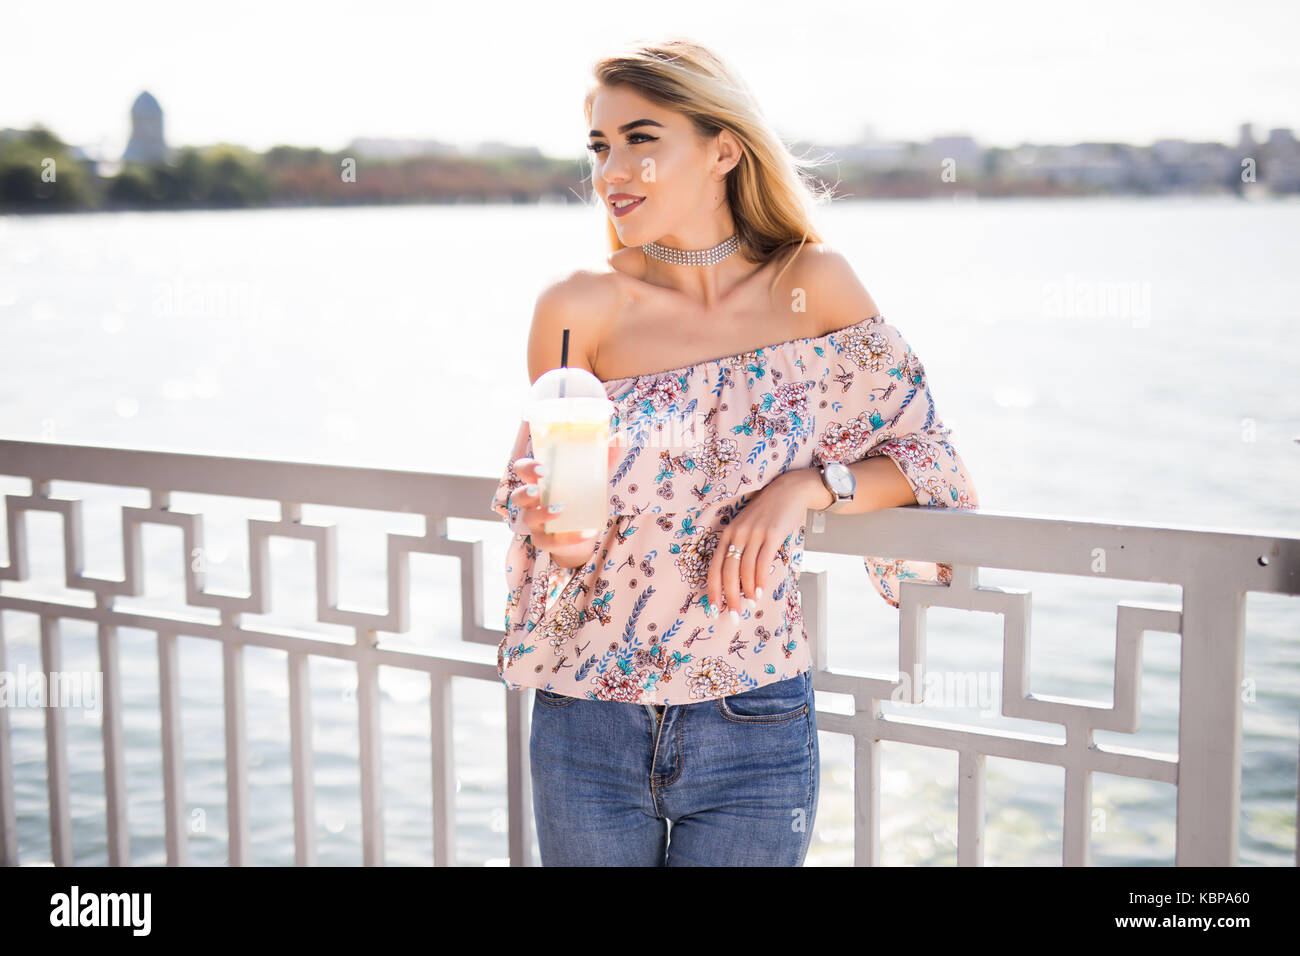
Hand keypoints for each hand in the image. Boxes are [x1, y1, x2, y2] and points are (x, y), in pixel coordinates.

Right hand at [507, 435, 623, 550]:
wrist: (582, 531)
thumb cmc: (581, 498)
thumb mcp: (591, 478)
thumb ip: (602, 459)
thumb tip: (618, 437)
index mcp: (539, 481)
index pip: (522, 469)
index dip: (527, 468)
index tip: (542, 468)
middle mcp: (531, 502)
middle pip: (517, 495)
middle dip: (525, 492)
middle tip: (538, 489)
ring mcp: (535, 523)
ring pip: (529, 519)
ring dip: (542, 513)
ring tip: (561, 509)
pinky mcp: (544, 541)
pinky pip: (551, 541)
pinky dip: (570, 538)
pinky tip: (587, 532)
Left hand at [705, 471, 808, 622]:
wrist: (788, 491)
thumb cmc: (767, 514)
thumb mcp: (747, 528)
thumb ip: (741, 549)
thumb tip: (739, 583)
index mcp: (727, 534)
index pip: (714, 567)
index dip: (713, 590)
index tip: (714, 608)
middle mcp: (737, 534)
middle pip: (728, 572)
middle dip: (730, 597)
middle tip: (733, 615)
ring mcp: (754, 533)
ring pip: (745, 569)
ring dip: (747, 591)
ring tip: (750, 605)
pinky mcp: (772, 534)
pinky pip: (762, 562)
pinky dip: (760, 580)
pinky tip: (761, 592)